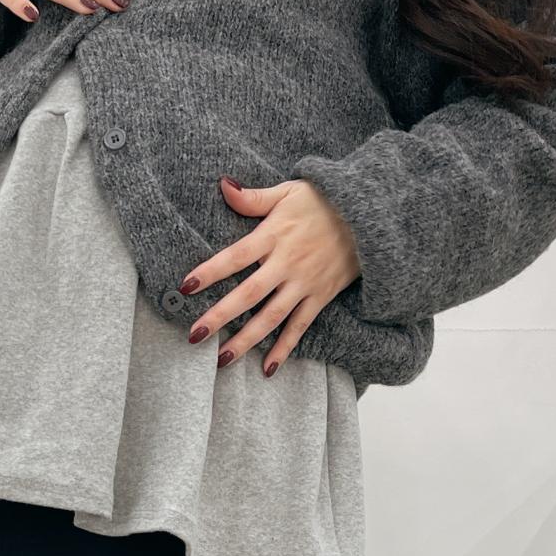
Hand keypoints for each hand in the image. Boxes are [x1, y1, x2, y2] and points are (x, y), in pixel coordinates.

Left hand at [179, 177, 361, 375]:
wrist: (370, 215)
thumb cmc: (324, 200)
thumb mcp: (289, 191)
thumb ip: (253, 197)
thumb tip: (222, 186)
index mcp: (274, 235)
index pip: (235, 257)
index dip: (210, 271)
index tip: (185, 286)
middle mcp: (287, 263)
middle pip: (248, 294)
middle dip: (220, 316)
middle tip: (194, 336)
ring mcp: (304, 283)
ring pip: (271, 317)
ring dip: (246, 340)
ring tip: (222, 359)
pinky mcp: (320, 297)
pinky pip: (300, 327)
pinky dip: (284, 348)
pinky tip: (267, 368)